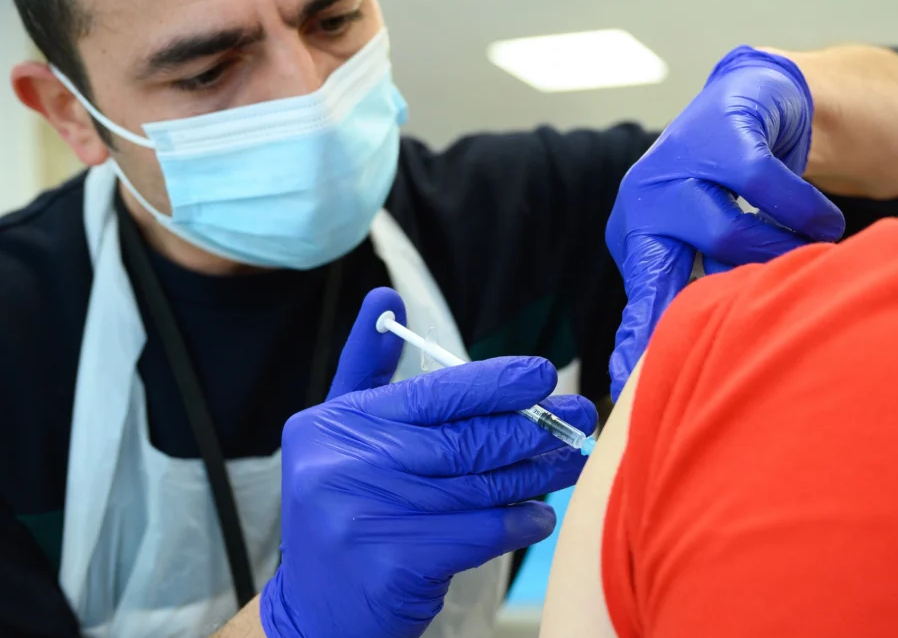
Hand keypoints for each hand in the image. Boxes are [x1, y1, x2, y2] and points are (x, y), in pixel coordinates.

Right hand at [261, 288, 597, 637]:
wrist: (317, 611)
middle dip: (530, 427)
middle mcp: (345, 463)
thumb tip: (384, 297)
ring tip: (568, 461)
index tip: (540, 374)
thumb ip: (366, 371)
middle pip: (463, 437)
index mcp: (335, 423)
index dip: (494, 381)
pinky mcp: (396, 562)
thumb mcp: (340, 436)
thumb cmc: (344, 511)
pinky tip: (539, 514)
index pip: (432, 392)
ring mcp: (367, 514)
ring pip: (479, 484)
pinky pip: (481, 531)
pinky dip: (519, 521)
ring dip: (535, 472)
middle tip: (574, 418)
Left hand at [606, 46, 846, 398]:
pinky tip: (822, 219)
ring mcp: (676, 163)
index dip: (636, 340)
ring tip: (806, 251)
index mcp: (637, 235)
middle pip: (667, 273)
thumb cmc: (729, 186)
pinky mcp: (720, 132)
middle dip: (698, 311)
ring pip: (729, 235)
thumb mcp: (705, 238)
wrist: (754, 97)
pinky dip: (804, 210)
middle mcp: (645, 201)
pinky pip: (767, 188)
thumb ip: (700, 285)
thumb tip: (700, 356)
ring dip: (779, 251)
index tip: (626, 382)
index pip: (637, 298)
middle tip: (738, 333)